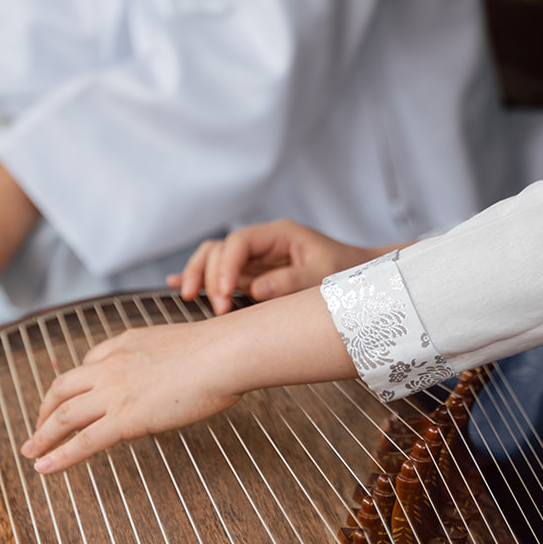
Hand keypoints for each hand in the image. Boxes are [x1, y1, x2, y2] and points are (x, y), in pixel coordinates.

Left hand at [21, 320, 243, 472]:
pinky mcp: (126, 418)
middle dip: (45, 410)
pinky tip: (44, 468)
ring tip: (31, 452)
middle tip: (37, 429)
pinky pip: (82, 441)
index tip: (70, 399)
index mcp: (125, 343)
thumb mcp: (182, 345)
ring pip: (64, 415)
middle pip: (63, 387)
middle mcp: (111, 364)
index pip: (88, 363)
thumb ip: (166, 359)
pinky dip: (59, 456)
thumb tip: (177, 373)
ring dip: (42, 435)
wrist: (225, 354)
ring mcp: (115, 391)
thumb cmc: (220, 351)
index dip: (75, 384)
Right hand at [167, 219, 387, 314]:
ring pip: (214, 259)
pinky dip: (202, 280)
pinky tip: (179, 286)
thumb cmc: (349, 276)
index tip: (226, 295)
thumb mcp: (326, 278)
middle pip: (219, 248)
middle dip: (210, 276)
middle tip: (218, 308)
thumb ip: (292, 283)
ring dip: (199, 276)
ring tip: (190, 297)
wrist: (363, 283)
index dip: (226, 266)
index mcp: (280, 235)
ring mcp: (255, 261)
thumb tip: (257, 291)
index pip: (240, 242)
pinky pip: (220, 274)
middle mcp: (263, 244)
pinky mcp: (253, 277)